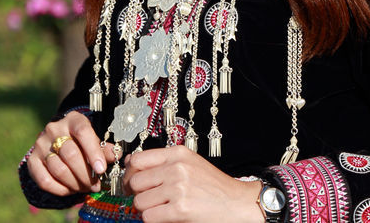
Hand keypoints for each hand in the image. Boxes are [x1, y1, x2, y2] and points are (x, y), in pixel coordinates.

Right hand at [26, 110, 119, 196]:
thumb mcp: (95, 140)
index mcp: (73, 119)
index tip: (101, 170)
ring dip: (75, 184)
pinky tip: (70, 190)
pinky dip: (60, 189)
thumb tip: (116, 155)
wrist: (60, 141)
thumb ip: (105, 148)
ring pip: (58, 169)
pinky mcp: (32, 160)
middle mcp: (54, 129)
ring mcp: (41, 144)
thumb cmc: (83, 142)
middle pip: (70, 154)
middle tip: (95, 186)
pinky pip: (44, 180)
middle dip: (86, 175)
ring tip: (85, 188)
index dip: (93, 151)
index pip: (82, 131)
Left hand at [123, 146, 264, 222]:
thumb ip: (166, 163)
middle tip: (145, 200)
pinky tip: (165, 218)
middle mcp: (177, 168)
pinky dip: (153, 220)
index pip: (137, 159)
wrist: (239, 204)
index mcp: (178, 154)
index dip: (130, 173)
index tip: (131, 182)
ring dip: (146, 209)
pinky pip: (149, 216)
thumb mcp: (191, 164)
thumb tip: (133, 167)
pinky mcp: (180, 209)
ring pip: (140, 201)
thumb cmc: (216, 188)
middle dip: (137, 194)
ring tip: (160, 210)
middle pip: (135, 181)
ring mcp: (178, 188)